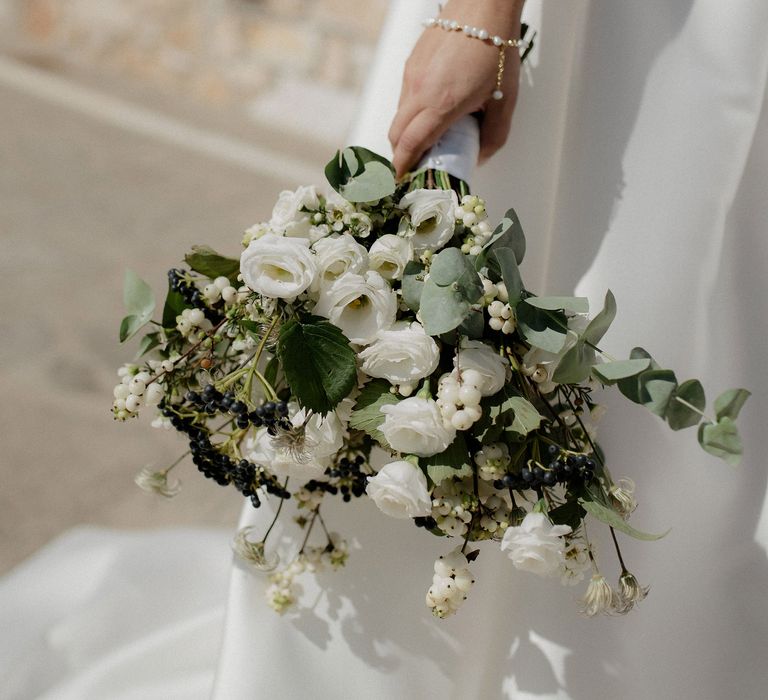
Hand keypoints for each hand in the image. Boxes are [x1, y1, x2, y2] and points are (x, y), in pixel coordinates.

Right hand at [389, 0, 524, 177]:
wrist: (485, 6)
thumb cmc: (497, 50)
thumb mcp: (505, 100)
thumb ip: (494, 136)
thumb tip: (480, 157)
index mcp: (441, 103)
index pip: (410, 144)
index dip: (402, 167)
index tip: (401, 180)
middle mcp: (420, 90)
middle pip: (396, 134)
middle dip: (400, 154)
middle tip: (413, 166)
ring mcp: (412, 75)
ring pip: (399, 115)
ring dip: (406, 132)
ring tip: (426, 139)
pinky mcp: (412, 63)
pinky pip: (404, 96)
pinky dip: (411, 112)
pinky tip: (431, 111)